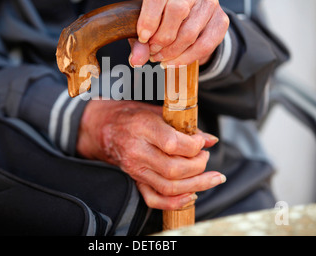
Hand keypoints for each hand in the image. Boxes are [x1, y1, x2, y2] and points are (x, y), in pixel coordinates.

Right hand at [76, 99, 225, 209]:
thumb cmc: (133, 116)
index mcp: (143, 128)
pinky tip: (192, 194)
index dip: (193, 146)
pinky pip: (155, 199)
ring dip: (196, 185)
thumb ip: (184, 126)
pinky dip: (176, 202)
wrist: (105, 128)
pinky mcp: (135, 180)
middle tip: (205, 156)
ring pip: (169, 187)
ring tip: (211, 176)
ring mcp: (135, 169)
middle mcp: (138, 151)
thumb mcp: (157, 112)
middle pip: (174, 169)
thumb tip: (210, 139)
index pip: (173, 144)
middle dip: (198, 166)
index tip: (201, 142)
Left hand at [128, 0, 228, 67]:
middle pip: (177, 10)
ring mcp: (208, 2)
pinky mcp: (221, 19)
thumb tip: (136, 61)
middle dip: (162, 37)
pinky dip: (187, 58)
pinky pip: (205, 44)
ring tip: (162, 58)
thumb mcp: (146, 27)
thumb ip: (139, 43)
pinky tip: (175, 63)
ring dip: (173, 51)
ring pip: (190, 31)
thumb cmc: (160, 21)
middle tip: (153, 51)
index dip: (148, 18)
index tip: (143, 38)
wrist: (188, 22)